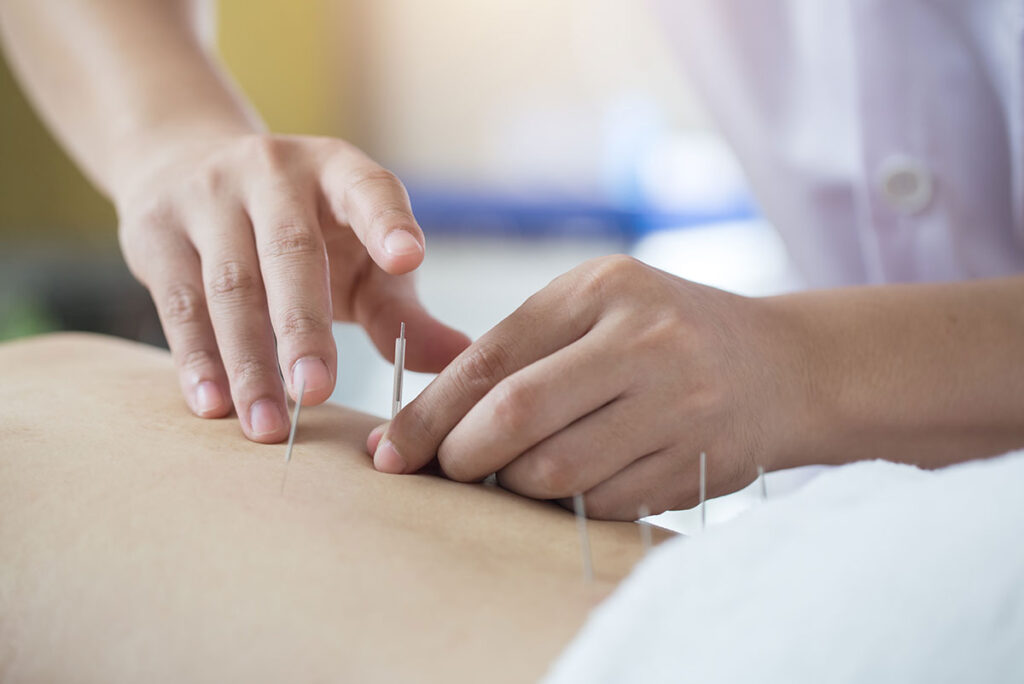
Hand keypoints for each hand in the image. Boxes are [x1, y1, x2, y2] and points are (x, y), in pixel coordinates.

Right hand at [117, 133, 469, 441]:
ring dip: (249, 362)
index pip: (367, 188)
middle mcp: (272, 173)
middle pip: (290, 251)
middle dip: (303, 326)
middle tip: (317, 392)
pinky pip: (178, 304)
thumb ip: (403, 312)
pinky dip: (197, 359)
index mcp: (336, 173)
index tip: (409, 260)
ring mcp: (208, 198)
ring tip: (269, 426)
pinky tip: (213, 406)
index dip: (387, 221)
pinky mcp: (157, 233)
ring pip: (230, 286)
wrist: (183, 166)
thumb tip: (462, 360)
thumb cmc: (302, 233)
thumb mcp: (358, 261)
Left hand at [368, 255, 812, 519]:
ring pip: (558, 472)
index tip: (391, 450)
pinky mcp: (698, 461)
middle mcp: (644, 342)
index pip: (493, 358)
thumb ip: (521, 349)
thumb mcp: (597, 307)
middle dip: (464, 456)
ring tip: (511, 474)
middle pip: (519, 417)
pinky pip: (603, 503)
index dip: (430, 413)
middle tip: (448, 470)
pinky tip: (570, 484)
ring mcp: (679, 405)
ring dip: (515, 485)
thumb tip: (430, 421)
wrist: (781, 365)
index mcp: (603, 290)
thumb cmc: (664, 332)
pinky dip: (568, 505)